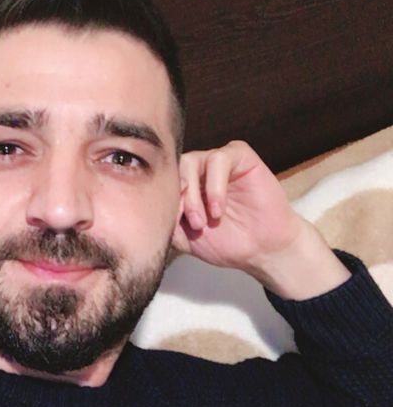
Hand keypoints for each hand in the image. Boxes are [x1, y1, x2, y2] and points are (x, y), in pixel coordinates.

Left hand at [172, 140, 350, 297]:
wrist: (261, 250)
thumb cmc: (225, 242)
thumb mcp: (184, 237)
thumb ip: (165, 220)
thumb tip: (144, 209)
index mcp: (183, 184)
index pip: (160, 179)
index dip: (160, 200)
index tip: (168, 225)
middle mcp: (198, 170)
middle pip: (172, 168)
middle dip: (178, 198)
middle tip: (192, 224)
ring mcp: (218, 162)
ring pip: (191, 161)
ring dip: (194, 194)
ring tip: (205, 220)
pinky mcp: (240, 157)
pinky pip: (219, 159)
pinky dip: (215, 186)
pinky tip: (218, 208)